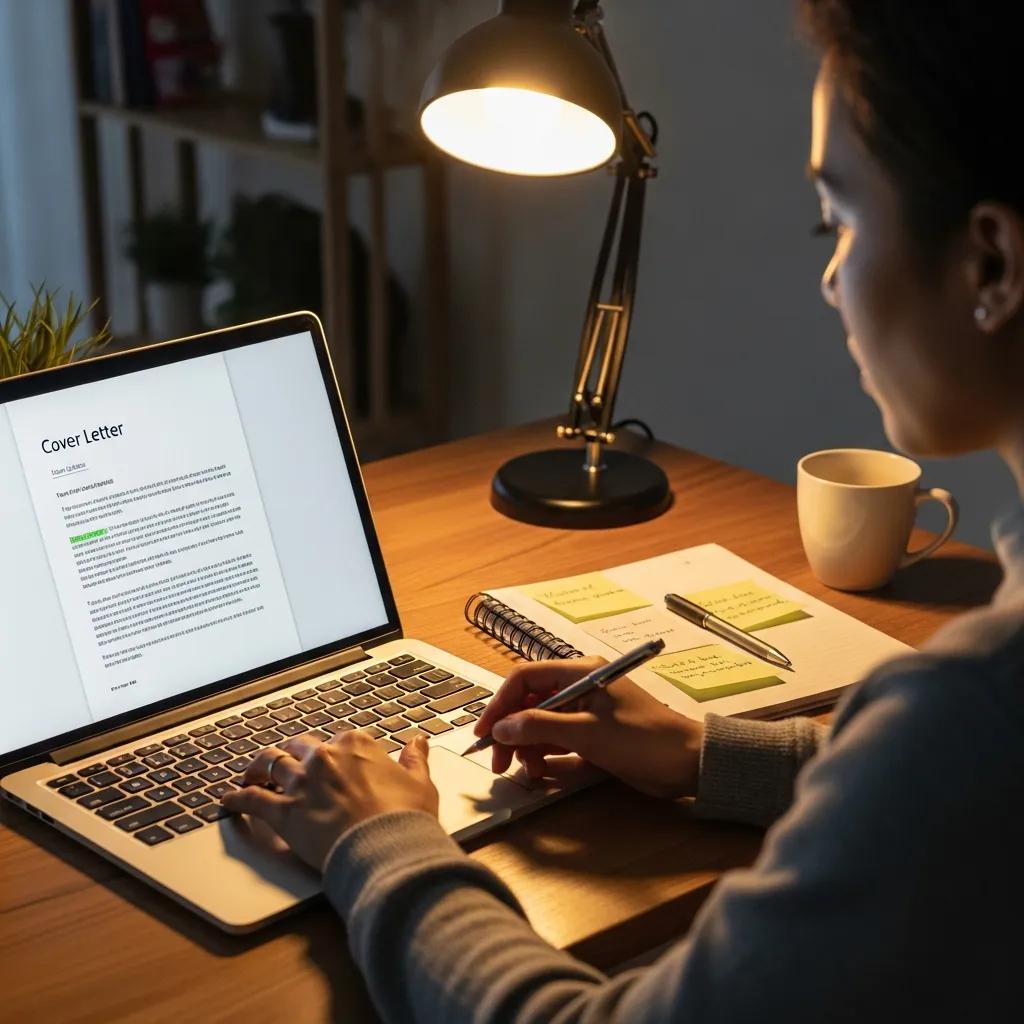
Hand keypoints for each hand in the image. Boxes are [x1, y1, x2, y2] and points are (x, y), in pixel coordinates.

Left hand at [221, 732, 438, 870]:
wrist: (387, 848)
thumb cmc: (406, 818)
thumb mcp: (420, 783)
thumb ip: (415, 760)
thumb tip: (417, 742)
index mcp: (356, 744)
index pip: (337, 740)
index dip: (333, 752)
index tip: (332, 762)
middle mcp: (324, 757)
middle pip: (298, 747)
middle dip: (291, 754)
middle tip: (286, 763)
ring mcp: (301, 783)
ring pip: (270, 764)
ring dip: (258, 768)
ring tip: (251, 773)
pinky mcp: (284, 812)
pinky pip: (252, 800)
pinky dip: (238, 798)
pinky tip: (228, 799)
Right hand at [477, 657, 703, 799]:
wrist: (688, 762)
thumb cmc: (641, 739)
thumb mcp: (587, 733)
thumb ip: (540, 727)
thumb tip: (501, 727)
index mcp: (579, 673)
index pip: (525, 678)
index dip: (500, 704)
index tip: (484, 732)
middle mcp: (580, 687)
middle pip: (530, 702)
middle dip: (511, 730)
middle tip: (497, 761)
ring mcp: (586, 711)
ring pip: (541, 723)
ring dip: (527, 746)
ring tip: (525, 771)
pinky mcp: (594, 734)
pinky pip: (558, 740)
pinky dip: (545, 754)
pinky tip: (541, 772)